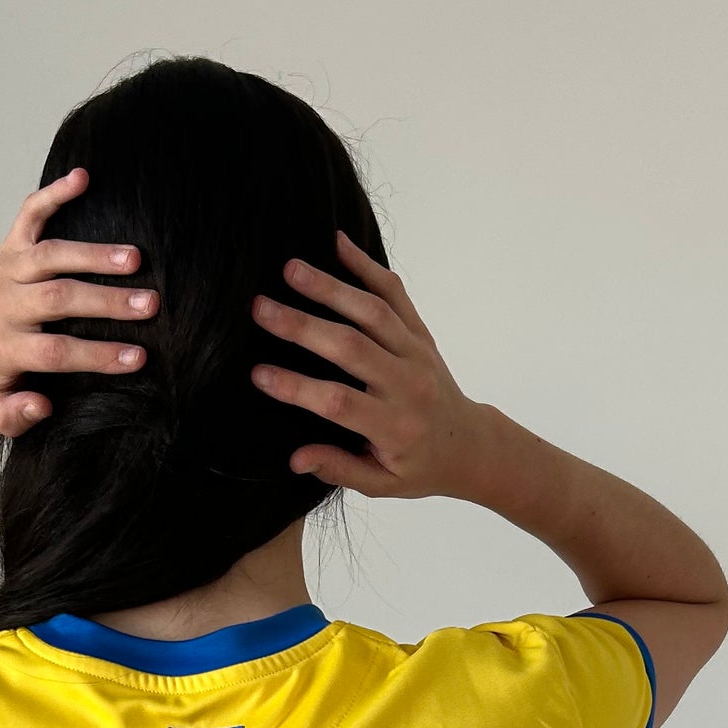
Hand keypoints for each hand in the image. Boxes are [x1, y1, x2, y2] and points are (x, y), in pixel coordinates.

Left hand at [0, 167, 155, 436]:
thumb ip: (15, 415)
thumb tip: (44, 405)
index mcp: (4, 347)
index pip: (54, 352)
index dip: (97, 355)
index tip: (139, 358)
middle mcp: (5, 304)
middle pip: (57, 298)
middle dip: (105, 302)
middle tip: (151, 304)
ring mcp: (8, 270)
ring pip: (50, 255)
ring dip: (92, 254)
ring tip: (136, 259)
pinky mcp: (10, 245)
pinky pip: (30, 214)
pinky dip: (53, 193)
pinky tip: (84, 177)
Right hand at [250, 232, 485, 497]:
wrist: (470, 444)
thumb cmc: (418, 467)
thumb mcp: (381, 483)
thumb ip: (339, 469)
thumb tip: (296, 459)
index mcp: (394, 426)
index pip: (339, 403)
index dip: (297, 387)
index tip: (257, 374)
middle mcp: (407, 384)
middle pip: (351, 347)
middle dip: (302, 326)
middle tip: (259, 308)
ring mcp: (416, 353)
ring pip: (372, 312)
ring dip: (330, 287)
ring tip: (290, 268)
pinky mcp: (421, 333)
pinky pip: (395, 294)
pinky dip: (367, 267)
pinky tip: (337, 244)